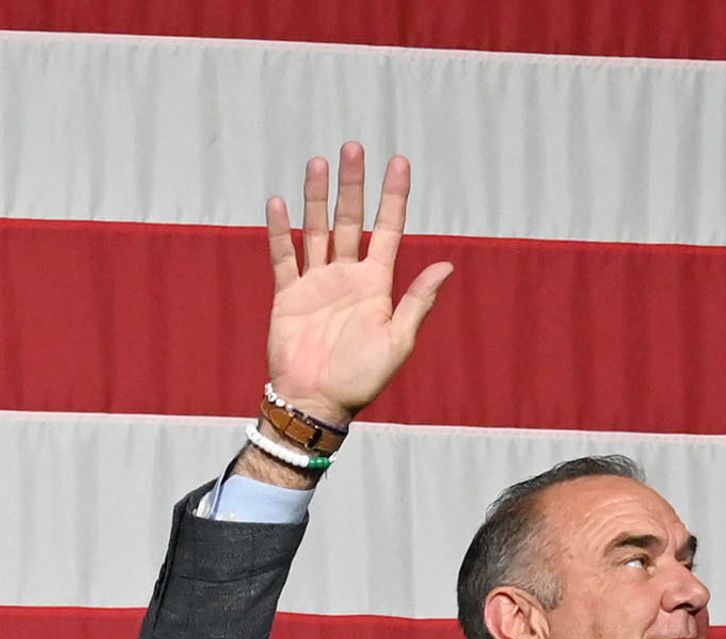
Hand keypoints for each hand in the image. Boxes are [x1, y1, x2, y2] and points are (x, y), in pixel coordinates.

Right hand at [263, 143, 453, 428]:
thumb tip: (446, 266)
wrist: (315, 404)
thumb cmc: (360, 380)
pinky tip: (278, 203)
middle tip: (353, 147)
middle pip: (351, 220)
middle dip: (353, 184)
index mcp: (375, 284)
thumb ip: (417, 302)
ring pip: (318, 229)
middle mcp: (346, 277)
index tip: (399, 162)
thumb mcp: (398, 342)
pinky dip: (280, 231)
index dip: (394, 196)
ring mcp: (316, 284)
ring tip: (318, 162)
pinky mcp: (288, 297)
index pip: (389, 229)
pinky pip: (284, 257)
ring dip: (318, 197)